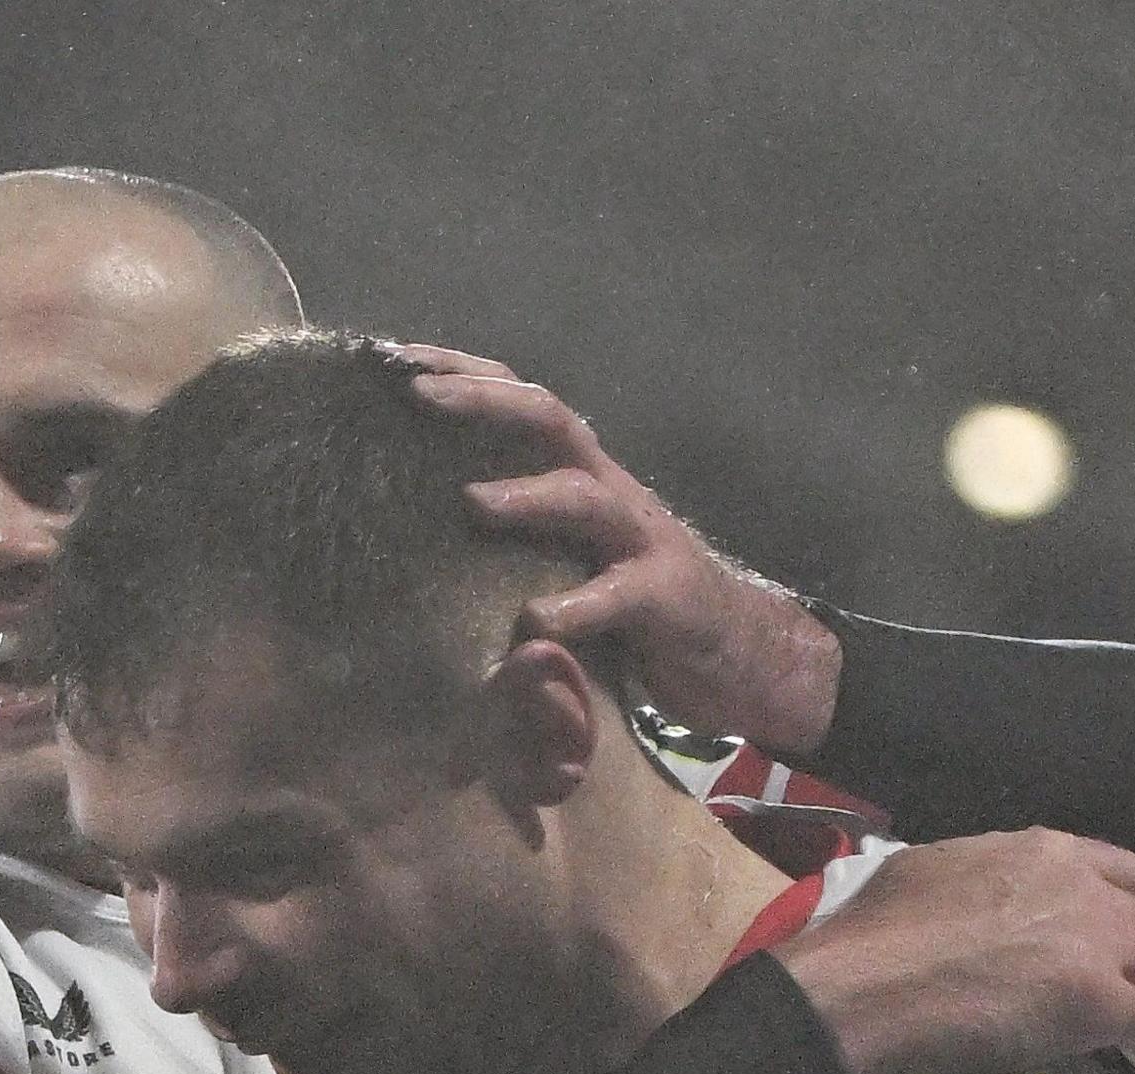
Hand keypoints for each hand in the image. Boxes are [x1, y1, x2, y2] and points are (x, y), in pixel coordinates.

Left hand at [396, 344, 841, 756]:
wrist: (740, 654)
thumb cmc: (629, 606)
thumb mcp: (562, 560)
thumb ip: (509, 539)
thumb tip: (420, 522)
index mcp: (578, 476)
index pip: (520, 402)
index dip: (464, 373)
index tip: (395, 359)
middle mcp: (609, 491)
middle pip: (552, 421)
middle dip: (486, 401)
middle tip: (419, 394)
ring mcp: (642, 540)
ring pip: (586, 498)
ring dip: (529, 495)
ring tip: (473, 500)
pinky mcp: (666, 598)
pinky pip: (620, 595)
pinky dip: (577, 606)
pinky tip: (534, 621)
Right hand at [776, 829, 1134, 1073]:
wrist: (854, 994)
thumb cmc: (865, 939)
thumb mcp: (918, 876)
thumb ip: (969, 879)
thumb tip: (969, 897)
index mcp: (1035, 851)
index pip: (1115, 868)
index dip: (1133, 904)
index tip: (1130, 931)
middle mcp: (1077, 884)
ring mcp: (1093, 942)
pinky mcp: (1097, 1000)